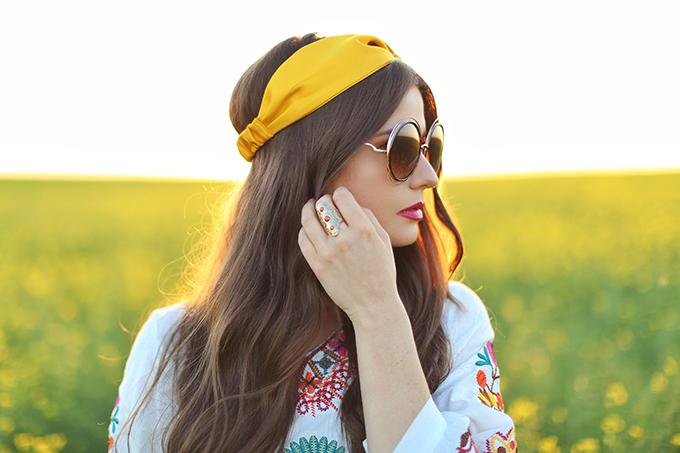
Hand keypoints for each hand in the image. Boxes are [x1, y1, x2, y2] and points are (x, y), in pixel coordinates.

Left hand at [298, 187, 400, 320]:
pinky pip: (303, 239)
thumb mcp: (384, 240)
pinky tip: (309, 230)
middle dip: (324, 201)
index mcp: (364, 230)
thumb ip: (369, 217)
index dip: (340, 194)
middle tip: (325, 204)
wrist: (374, 305)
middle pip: (323, 205)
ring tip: (310, 209)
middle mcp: (344, 239)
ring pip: (308, 220)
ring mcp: (328, 253)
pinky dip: (304, 230)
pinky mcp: (317, 265)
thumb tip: (352, 202)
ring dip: (308, 210)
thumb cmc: (382, 271)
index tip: (340, 198)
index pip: (342, 196)